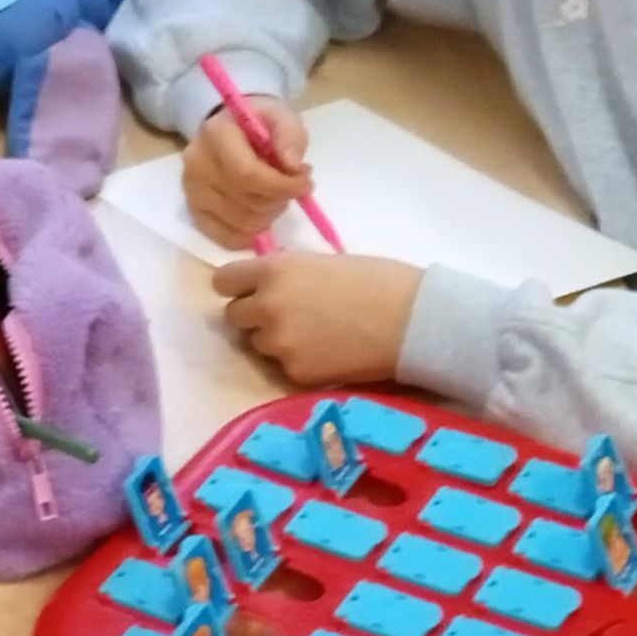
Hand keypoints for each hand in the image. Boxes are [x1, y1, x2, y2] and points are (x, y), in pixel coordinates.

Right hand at [183, 96, 313, 248]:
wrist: (231, 129)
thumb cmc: (260, 123)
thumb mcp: (281, 117)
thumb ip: (290, 136)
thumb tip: (292, 166)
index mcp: (216, 135)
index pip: (247, 174)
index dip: (281, 186)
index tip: (305, 183)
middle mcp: (197, 165)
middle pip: (246, 202)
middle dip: (280, 199)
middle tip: (293, 186)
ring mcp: (192, 192)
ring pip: (241, 222)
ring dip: (270, 215)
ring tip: (277, 195)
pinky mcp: (194, 212)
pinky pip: (227, 237)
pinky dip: (252, 233)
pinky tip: (263, 215)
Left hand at [209, 251, 421, 387]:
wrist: (412, 320)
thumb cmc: (378, 279)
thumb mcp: (322, 262)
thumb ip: (288, 274)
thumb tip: (269, 285)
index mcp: (275, 270)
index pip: (224, 281)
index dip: (239, 287)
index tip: (251, 291)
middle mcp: (267, 306)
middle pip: (234, 316)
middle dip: (255, 316)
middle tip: (288, 316)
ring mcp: (279, 343)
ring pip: (259, 344)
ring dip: (277, 340)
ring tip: (316, 335)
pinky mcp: (296, 373)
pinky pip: (284, 367)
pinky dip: (300, 362)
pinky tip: (330, 353)